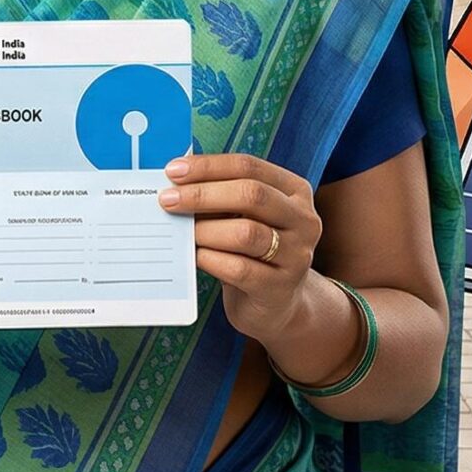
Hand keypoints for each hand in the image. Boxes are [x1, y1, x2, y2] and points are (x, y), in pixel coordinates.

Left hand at [158, 152, 322, 341]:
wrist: (276, 305)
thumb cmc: (252, 252)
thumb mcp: (243, 217)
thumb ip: (220, 197)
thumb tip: (177, 180)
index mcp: (294, 191)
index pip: (249, 166)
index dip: (209, 166)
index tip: (173, 171)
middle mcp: (303, 220)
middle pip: (251, 194)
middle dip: (203, 194)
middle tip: (168, 200)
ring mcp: (296, 255)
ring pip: (246, 233)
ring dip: (205, 230)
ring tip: (181, 232)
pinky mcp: (280, 287)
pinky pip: (239, 269)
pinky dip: (210, 259)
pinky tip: (194, 256)